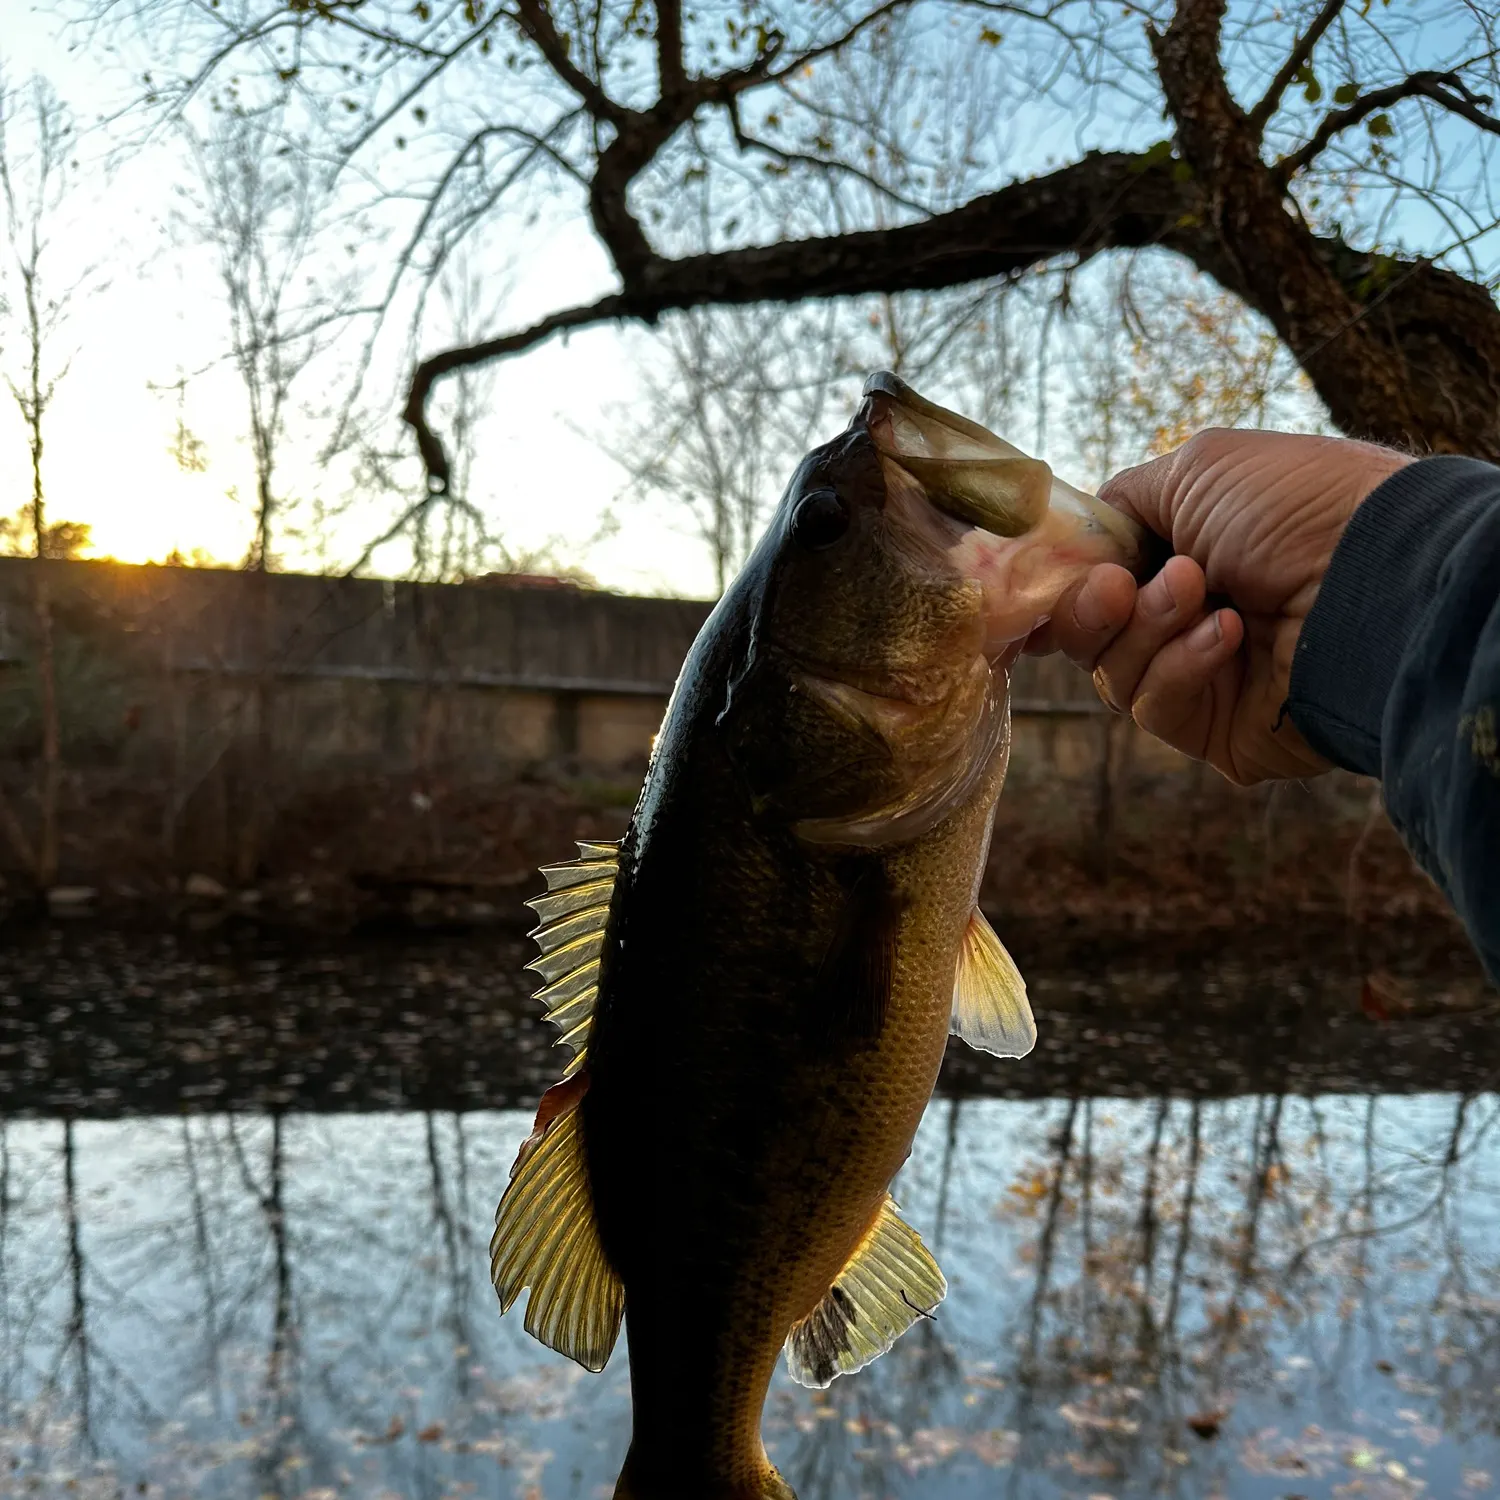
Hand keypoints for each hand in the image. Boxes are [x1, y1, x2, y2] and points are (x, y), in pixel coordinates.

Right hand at [1025, 429, 1412, 784]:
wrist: (1371, 576)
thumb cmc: (1294, 509)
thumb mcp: (1196, 471)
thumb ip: (1122, 501)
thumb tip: (1080, 539)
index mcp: (1182, 557)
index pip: (1095, 582)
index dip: (1067, 583)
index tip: (1057, 573)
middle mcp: (1186, 620)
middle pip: (1087, 634)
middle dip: (1093, 607)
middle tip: (1119, 587)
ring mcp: (1201, 678)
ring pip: (1113, 673)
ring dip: (1147, 628)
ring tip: (1201, 594)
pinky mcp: (1215, 730)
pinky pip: (1156, 707)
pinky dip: (1180, 667)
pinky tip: (1229, 635)